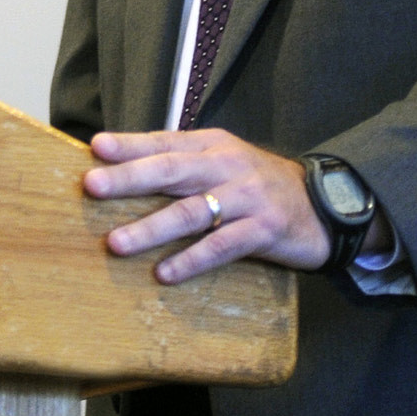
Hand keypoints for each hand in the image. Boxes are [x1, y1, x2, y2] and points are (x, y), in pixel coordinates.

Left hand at [82, 126, 330, 282]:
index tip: (96, 147)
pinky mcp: (263, 230)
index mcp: (212, 146)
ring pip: (191, 211)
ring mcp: (246, 198)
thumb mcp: (224, 163)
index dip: (130, 145)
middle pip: (172, 170)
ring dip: (151, 228)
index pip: (164, 142)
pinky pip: (222, 246)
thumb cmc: (258, 186)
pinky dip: (191, 260)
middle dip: (129, 178)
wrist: (324, 206)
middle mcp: (227, 166)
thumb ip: (183, 163)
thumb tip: (124, 170)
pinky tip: (164, 273)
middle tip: (92, 185)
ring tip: (116, 243)